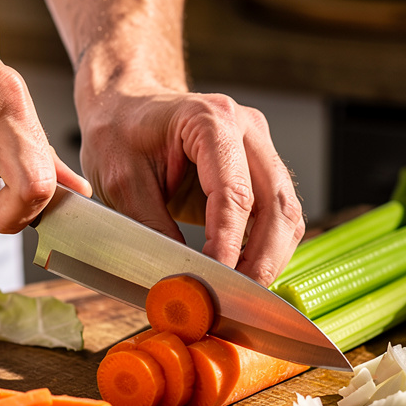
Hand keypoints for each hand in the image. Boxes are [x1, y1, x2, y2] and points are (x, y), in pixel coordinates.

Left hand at [78, 89, 304, 286]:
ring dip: (271, 257)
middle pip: (277, 204)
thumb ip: (152, 230)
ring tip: (242, 293)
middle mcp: (247, 129)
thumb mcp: (120, 183)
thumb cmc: (118, 133)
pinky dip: (267, 247)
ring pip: (287, 212)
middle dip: (262, 259)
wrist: (125, 106)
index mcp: (210, 119)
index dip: (229, 243)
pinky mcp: (261, 168)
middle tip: (238, 300)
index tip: (217, 281)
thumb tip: (180, 280)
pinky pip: (278, 214)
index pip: (235, 193)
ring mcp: (259, 147)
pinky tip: (246, 272)